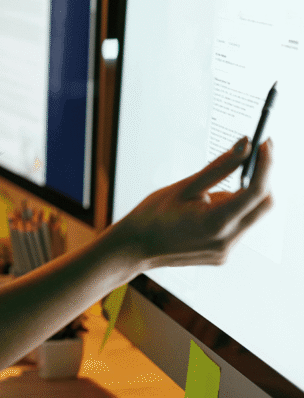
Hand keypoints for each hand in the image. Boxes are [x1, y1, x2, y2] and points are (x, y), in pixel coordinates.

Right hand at [115, 137, 272, 271]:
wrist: (133, 248)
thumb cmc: (152, 216)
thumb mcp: (184, 186)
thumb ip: (219, 167)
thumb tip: (244, 147)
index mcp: (215, 222)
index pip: (256, 191)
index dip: (265, 165)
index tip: (265, 144)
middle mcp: (226, 240)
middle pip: (263, 205)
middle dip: (259, 180)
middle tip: (248, 159)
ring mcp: (226, 251)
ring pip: (251, 216)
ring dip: (241, 198)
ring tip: (205, 196)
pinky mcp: (223, 255)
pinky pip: (238, 227)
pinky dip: (231, 212)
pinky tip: (203, 211)